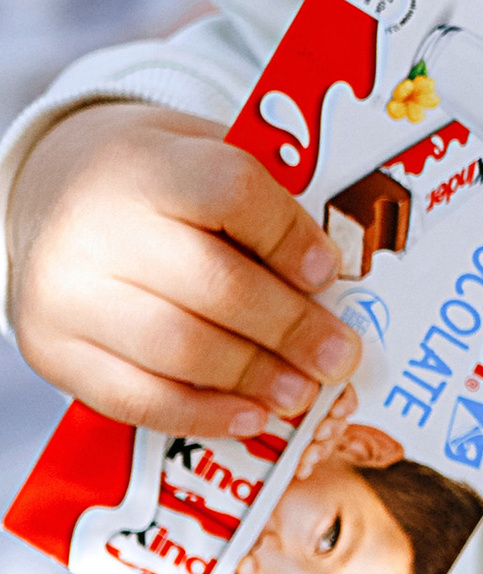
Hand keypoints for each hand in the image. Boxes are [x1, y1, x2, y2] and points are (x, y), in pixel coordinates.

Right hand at [5, 104, 357, 441]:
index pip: (228, 193)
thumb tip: (341, 277)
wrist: (50, 192)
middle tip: (339, 356)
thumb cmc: (152, 181)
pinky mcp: (54, 350)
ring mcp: (67, 294)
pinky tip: (251, 416)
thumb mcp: (201, 156)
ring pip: (178, 349)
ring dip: (255, 377)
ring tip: (304, 391)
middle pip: (212, 285)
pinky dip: (203, 414)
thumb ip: (262, 203)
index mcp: (144, 166)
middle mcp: (96, 228)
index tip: (328, 271)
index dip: (288, 236)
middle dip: (289, 328)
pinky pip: (136, 398)